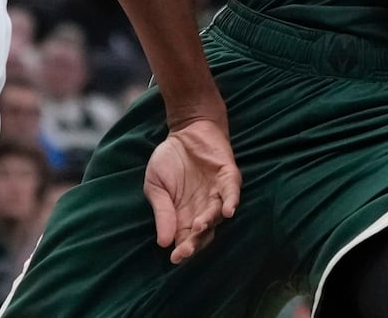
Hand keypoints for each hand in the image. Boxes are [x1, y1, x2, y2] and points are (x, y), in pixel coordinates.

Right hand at [144, 117, 241, 263]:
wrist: (185, 129)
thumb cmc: (169, 159)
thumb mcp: (156, 185)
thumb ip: (161, 211)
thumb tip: (162, 242)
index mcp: (184, 215)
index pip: (185, 239)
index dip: (182, 250)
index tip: (174, 258)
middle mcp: (203, 210)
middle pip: (203, 234)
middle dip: (195, 243)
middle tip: (186, 250)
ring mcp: (217, 195)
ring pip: (217, 216)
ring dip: (209, 222)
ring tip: (199, 226)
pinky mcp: (228, 178)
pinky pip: (232, 193)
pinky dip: (231, 202)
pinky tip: (228, 211)